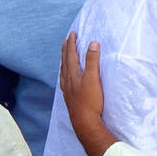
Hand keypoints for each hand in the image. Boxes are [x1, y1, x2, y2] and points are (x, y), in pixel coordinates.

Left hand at [60, 32, 115, 155]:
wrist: (84, 122)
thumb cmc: (90, 101)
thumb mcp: (93, 78)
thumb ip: (92, 60)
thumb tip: (93, 43)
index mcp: (73, 73)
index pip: (71, 54)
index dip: (72, 43)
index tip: (72, 34)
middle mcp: (67, 80)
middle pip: (65, 61)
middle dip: (66, 49)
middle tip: (66, 40)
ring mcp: (67, 89)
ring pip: (63, 70)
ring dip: (64, 60)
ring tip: (64, 55)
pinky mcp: (69, 97)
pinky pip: (64, 80)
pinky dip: (64, 73)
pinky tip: (66, 77)